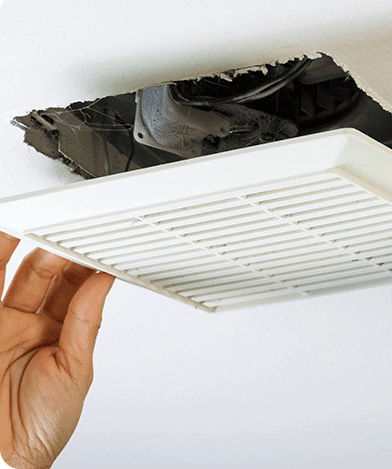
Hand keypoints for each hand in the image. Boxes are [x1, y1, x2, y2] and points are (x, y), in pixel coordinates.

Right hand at [0, 233, 114, 468]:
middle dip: (61, 251)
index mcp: (59, 335)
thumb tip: (103, 284)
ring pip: (15, 273)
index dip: (87, 266)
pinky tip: (8, 239)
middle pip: (47, 275)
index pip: (76, 290)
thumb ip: (85, 322)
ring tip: (44, 224)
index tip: (100, 246)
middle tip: (74, 231)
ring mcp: (2, 323)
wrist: (0, 460)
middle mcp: (30, 325)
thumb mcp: (74, 371)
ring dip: (28, 248)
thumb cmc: (39, 429)